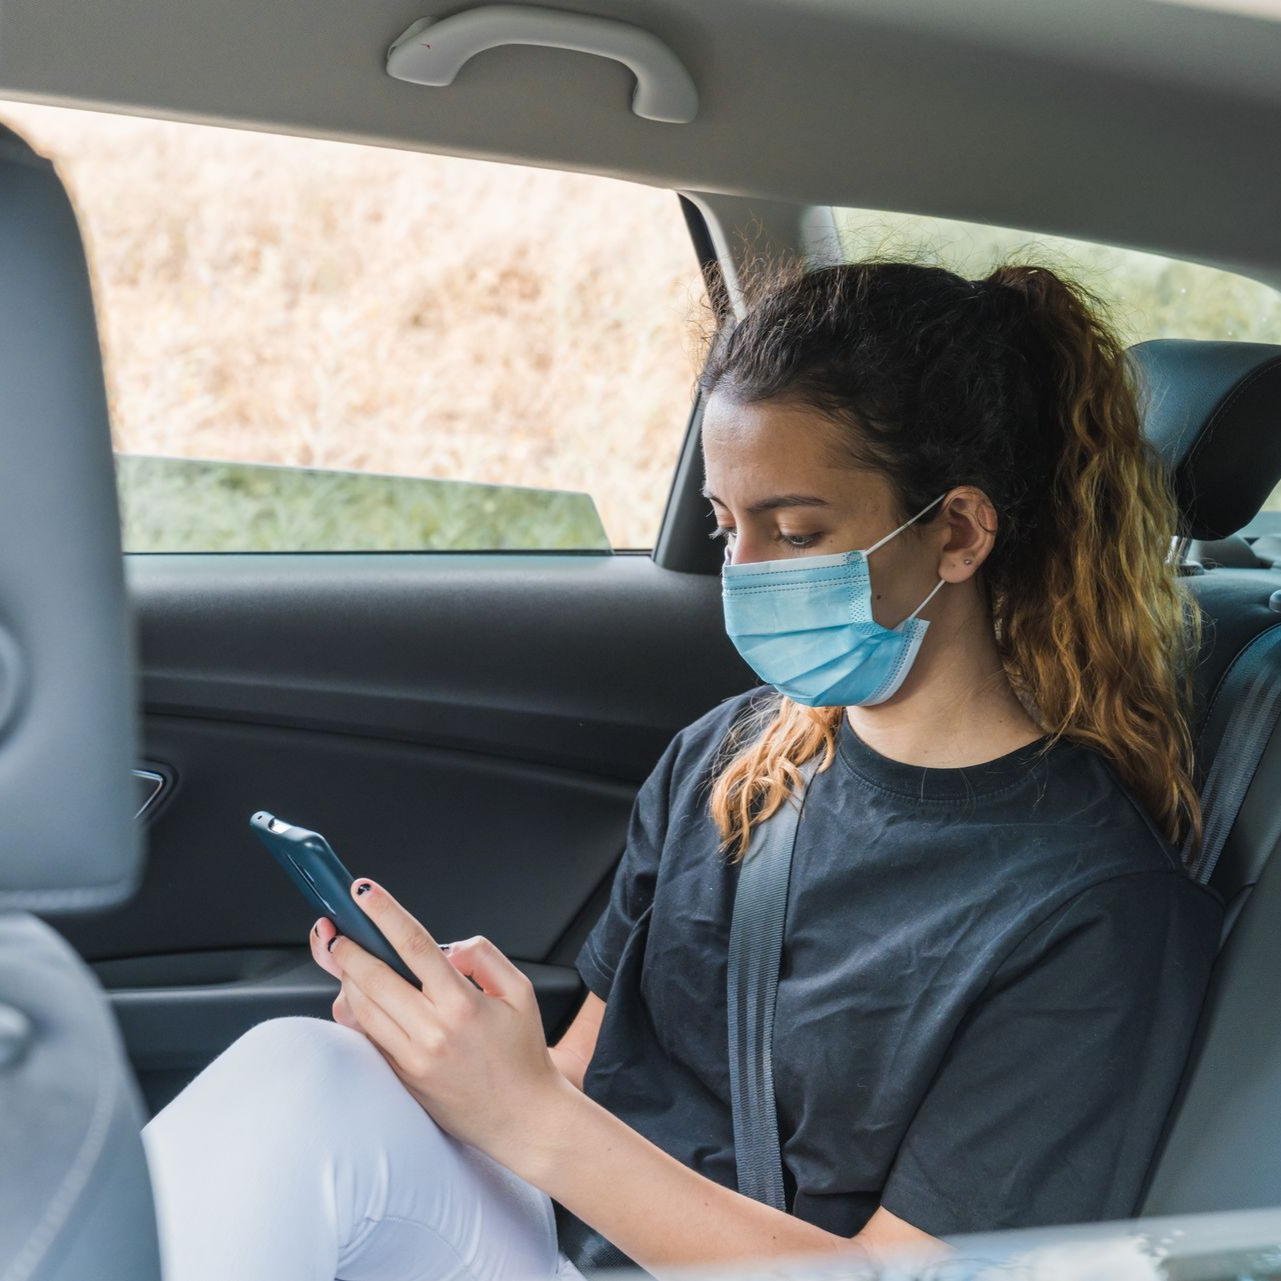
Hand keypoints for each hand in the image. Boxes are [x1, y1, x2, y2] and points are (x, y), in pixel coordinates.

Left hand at [306, 881, 564, 1159]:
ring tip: (345, 958)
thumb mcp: (520, 992)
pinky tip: (355, 996)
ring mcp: (412, 1059)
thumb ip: (484, 957)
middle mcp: (432, 1032)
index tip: (364, 892)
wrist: (523, 1119)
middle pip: (374, 977)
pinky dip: (356, 1012)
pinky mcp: (402, 1078)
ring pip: (363, 1008)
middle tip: (336, 929)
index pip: (414, 946)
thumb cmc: (523, 1054)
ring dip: (347, 978)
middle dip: (348, 947)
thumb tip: (448, 948)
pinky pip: (367, 1038)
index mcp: (462, 1005)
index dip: (386, 913)